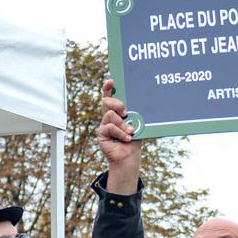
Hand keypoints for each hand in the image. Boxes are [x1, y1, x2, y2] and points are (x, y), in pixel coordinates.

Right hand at [97, 78, 141, 193]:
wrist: (129, 156)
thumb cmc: (134, 139)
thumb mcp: (135, 124)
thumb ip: (132, 115)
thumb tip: (132, 108)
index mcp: (117, 112)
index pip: (110, 96)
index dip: (108, 88)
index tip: (111, 81)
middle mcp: (108, 116)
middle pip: (106, 101)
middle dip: (116, 103)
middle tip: (125, 112)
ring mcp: (104, 124)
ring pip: (110, 115)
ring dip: (122, 124)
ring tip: (130, 132)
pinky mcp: (101, 133)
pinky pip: (110, 127)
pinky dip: (120, 132)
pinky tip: (126, 138)